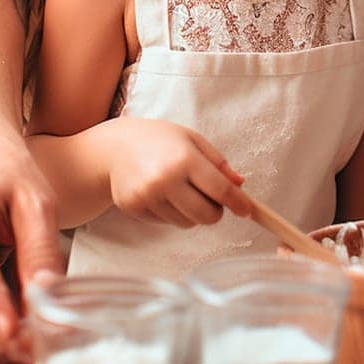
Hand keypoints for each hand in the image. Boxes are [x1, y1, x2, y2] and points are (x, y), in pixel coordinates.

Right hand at [106, 118, 250, 227]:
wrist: (116, 146)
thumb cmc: (160, 140)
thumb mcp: (193, 140)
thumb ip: (218, 163)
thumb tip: (240, 184)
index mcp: (185, 158)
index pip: (220, 189)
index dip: (238, 203)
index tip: (247, 211)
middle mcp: (165, 179)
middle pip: (206, 215)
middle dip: (216, 212)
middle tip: (212, 200)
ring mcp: (147, 196)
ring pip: (187, 223)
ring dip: (193, 213)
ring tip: (182, 191)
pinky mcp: (133, 208)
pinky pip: (166, 223)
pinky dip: (172, 213)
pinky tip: (162, 194)